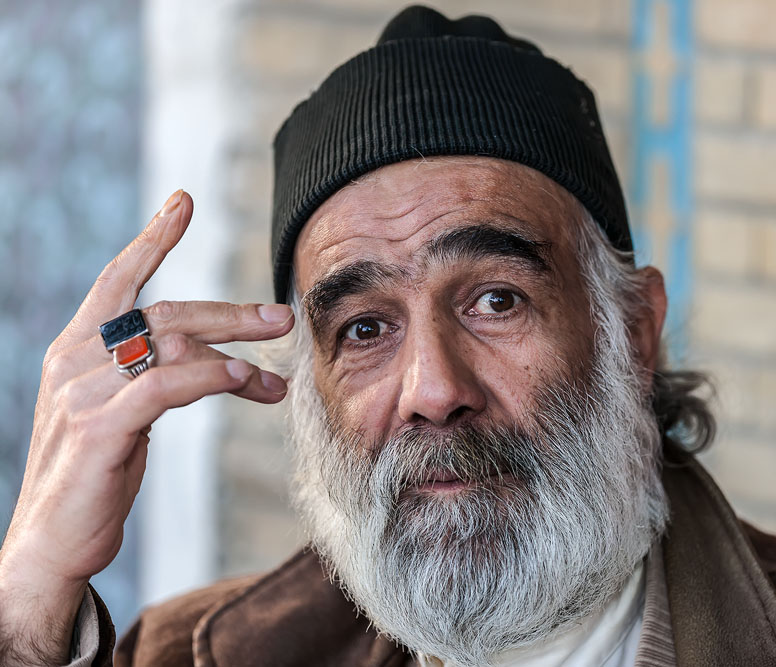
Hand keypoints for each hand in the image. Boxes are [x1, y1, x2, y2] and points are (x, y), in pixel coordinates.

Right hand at [0, 190, 293, 663]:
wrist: (53, 543)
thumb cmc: (96, 476)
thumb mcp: (127, 415)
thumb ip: (160, 378)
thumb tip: (225, 362)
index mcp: (78, 348)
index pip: (118, 279)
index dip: (153, 239)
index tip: (183, 201)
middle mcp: (76, 359)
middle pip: (166, 313)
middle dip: (230, 313)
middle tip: (281, 317)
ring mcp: (83, 391)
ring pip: (172, 345)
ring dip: (234, 351)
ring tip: (276, 369)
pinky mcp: (98, 428)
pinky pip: (163, 386)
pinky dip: (209, 378)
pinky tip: (244, 382)